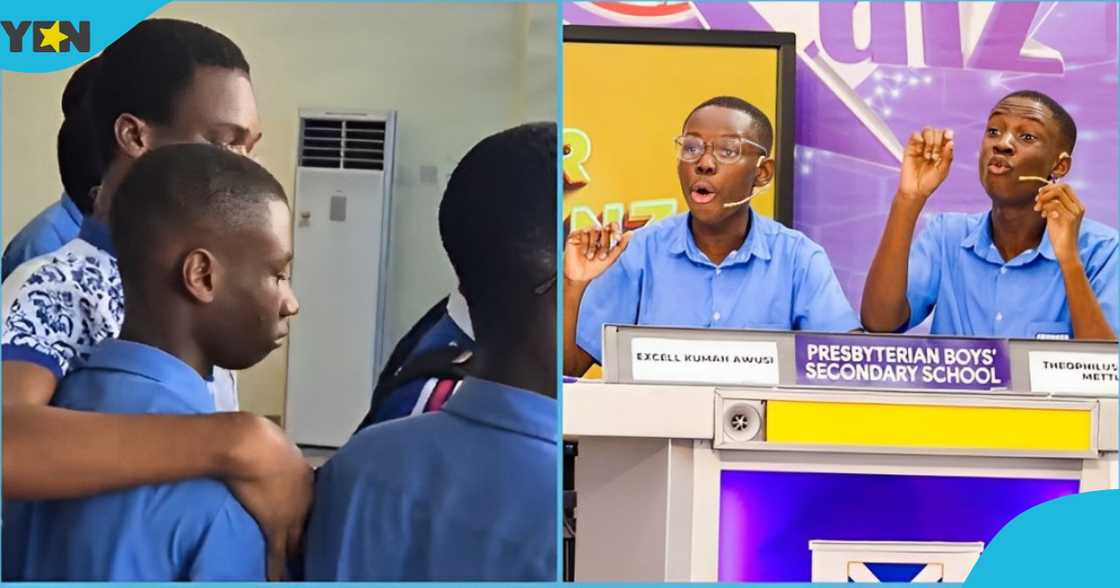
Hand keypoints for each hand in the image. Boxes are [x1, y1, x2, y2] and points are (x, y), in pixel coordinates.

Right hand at [224, 414, 313, 580]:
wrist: (250, 445)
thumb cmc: (260, 438)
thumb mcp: (278, 446)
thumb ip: (280, 458)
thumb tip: (273, 456)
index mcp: (308, 479)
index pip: (316, 509)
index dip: (315, 522)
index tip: (317, 533)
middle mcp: (307, 499)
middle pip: (313, 528)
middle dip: (315, 544)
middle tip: (321, 560)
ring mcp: (293, 514)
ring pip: (299, 544)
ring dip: (300, 559)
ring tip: (302, 573)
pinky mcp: (275, 525)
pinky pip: (278, 554)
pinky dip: (277, 570)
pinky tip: (276, 581)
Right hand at [564, 224, 632, 283]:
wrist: (580, 276)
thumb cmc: (594, 268)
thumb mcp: (611, 258)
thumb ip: (621, 246)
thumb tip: (631, 233)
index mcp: (605, 237)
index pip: (613, 226)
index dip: (616, 229)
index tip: (618, 238)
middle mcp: (596, 234)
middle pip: (604, 229)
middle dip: (605, 244)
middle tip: (601, 257)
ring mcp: (585, 233)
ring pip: (594, 230)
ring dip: (593, 246)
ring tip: (590, 257)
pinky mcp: (575, 235)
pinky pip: (583, 233)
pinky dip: (585, 245)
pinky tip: (583, 253)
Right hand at [898, 127, 953, 201]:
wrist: (914, 190)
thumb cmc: (929, 182)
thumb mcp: (943, 170)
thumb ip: (947, 156)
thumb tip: (950, 142)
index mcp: (943, 150)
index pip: (947, 135)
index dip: (948, 133)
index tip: (948, 137)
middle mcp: (932, 146)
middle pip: (937, 132)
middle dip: (937, 143)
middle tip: (934, 157)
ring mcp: (921, 146)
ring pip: (927, 130)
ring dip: (929, 141)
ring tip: (927, 156)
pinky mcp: (910, 147)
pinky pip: (915, 135)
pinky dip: (919, 138)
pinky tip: (919, 150)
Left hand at [1034, 182, 1083, 265]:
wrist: (1065, 250)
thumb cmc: (1059, 235)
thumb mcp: (1054, 216)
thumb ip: (1052, 205)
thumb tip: (1042, 194)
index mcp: (1076, 205)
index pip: (1065, 186)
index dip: (1050, 187)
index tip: (1039, 194)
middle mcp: (1078, 206)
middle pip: (1062, 187)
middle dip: (1046, 191)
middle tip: (1036, 201)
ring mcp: (1076, 212)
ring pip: (1057, 194)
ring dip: (1043, 199)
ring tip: (1037, 209)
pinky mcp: (1071, 219)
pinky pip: (1055, 205)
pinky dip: (1046, 208)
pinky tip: (1043, 216)